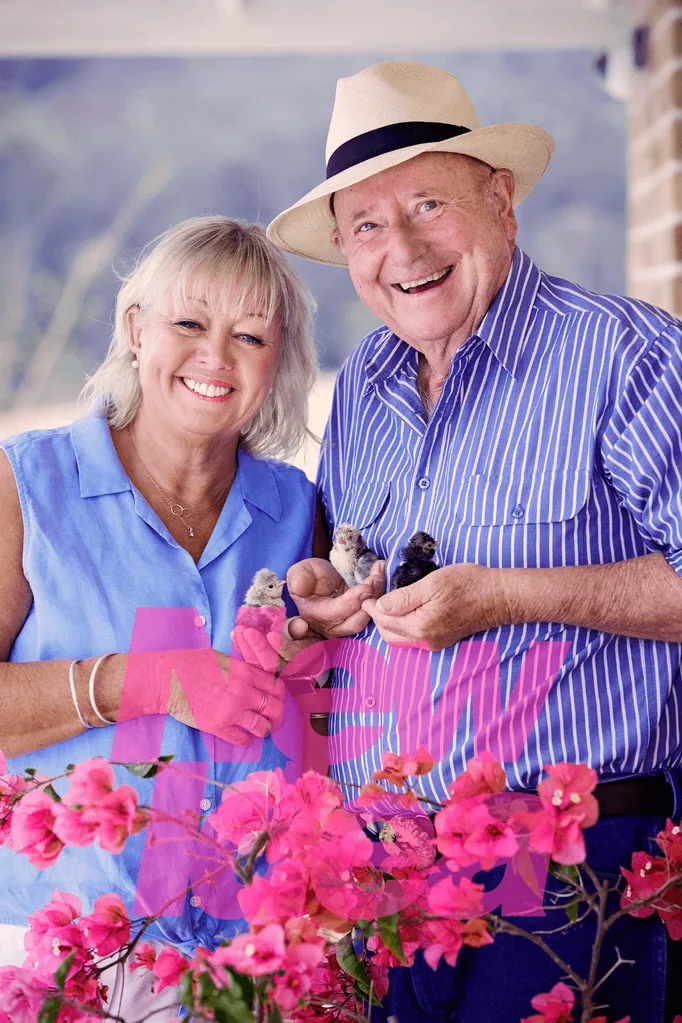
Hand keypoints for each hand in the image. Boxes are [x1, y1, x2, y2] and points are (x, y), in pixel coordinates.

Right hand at [167, 650, 284, 746]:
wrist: (166, 678)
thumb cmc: (190, 663)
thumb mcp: (223, 658)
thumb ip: (242, 670)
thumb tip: (255, 678)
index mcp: (245, 673)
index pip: (276, 687)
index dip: (281, 696)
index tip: (278, 700)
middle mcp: (243, 692)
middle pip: (275, 708)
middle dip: (279, 716)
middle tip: (276, 720)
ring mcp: (231, 711)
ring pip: (262, 727)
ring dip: (265, 730)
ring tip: (262, 731)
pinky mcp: (218, 726)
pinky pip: (241, 739)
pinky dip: (245, 741)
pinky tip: (244, 739)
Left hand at [232, 617, 323, 674]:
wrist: (300, 647)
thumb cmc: (304, 636)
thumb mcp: (308, 630)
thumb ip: (301, 629)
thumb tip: (300, 626)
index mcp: (300, 658)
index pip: (290, 654)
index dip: (281, 645)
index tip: (271, 634)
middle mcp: (285, 667)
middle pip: (270, 662)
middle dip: (258, 646)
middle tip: (248, 631)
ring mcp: (271, 668)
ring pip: (257, 662)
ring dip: (245, 646)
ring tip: (238, 630)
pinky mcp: (259, 665)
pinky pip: (249, 659)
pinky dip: (240, 647)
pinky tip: (233, 634)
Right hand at [286, 557, 385, 638]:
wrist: (319, 580)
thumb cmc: (308, 576)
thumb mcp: (299, 572)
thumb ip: (298, 579)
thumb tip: (299, 588)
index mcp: (315, 615)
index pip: (337, 613)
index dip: (353, 600)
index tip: (366, 586)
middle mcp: (332, 625)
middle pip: (357, 620)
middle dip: (370, 599)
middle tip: (377, 577)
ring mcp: (347, 624)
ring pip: (367, 616)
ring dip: (377, 594)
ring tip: (379, 571)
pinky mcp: (359, 617)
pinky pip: (373, 609)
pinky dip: (379, 592)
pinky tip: (381, 573)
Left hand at [362, 564, 511, 650]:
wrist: (500, 597)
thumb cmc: (469, 585)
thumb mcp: (433, 583)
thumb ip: (404, 597)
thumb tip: (380, 606)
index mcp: (420, 627)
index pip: (384, 620)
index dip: (371, 606)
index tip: (365, 593)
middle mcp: (426, 640)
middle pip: (389, 633)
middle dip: (377, 616)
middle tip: (374, 596)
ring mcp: (435, 642)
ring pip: (401, 636)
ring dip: (390, 621)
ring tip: (387, 600)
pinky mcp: (442, 639)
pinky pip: (413, 636)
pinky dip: (403, 624)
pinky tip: (404, 608)